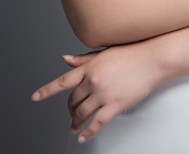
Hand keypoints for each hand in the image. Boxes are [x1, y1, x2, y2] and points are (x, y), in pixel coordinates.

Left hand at [31, 42, 164, 142]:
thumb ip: (82, 59)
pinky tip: (83, 137)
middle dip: (69, 109)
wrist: (152, 58)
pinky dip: (88, 132)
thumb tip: (65, 59)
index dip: (46, 91)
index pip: (62, 81)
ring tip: (74, 126)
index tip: (36, 97)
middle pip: (72, 100)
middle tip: (70, 114)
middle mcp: (93, 81)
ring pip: (82, 113)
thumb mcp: (103, 52)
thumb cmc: (131, 52)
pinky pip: (97, 123)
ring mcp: (103, 94)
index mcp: (88, 67)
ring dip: (75, 122)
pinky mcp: (115, 105)